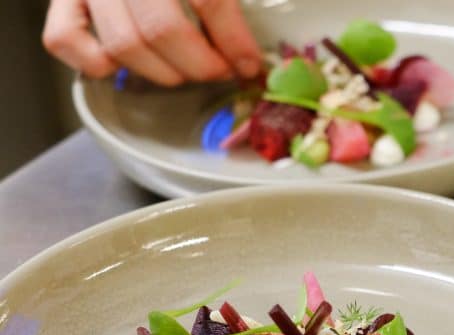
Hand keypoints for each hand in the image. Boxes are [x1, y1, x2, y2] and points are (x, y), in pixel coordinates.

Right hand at [42, 0, 262, 85]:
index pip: (208, 0)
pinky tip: (128, 65)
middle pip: (162, 29)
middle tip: (218, 70)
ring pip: (123, 44)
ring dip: (163, 72)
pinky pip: (65, 40)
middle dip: (200, 64)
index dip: (234, 41)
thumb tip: (252, 46)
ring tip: (184, 69)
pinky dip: (98, 64)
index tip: (249, 65)